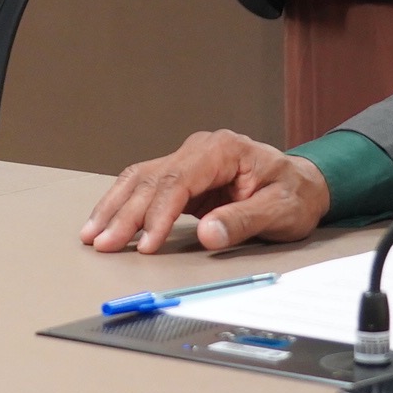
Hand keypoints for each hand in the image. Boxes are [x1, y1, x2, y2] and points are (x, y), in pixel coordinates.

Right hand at [81, 131, 331, 253]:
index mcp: (223, 150)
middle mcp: (199, 149)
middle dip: (125, 214)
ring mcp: (188, 160)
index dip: (158, 213)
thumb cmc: (294, 195)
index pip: (179, 180)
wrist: (302, 184)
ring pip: (140, 179)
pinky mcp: (182, 176)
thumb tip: (207, 234)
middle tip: (103, 243)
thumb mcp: (279, 211)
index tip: (146, 243)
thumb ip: (242, 221)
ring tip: (90, 234)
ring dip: (114, 207)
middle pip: (152, 179)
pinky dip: (123, 204)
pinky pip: (146, 187)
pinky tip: (105, 221)